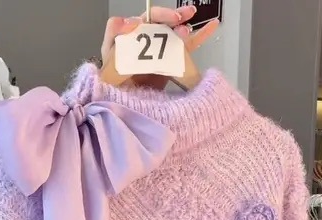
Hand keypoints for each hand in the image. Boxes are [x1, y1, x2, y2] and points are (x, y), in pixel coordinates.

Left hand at [101, 6, 219, 88]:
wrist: (124, 101)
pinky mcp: (173, 63)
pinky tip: (212, 26)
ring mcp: (163, 51)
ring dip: (186, 26)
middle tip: (184, 17)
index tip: (170, 19)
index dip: (160, 15)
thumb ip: (113, 35)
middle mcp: (151, 38)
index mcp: (136, 32)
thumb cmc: (113, 79)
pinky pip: (188, 48)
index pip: (149, 17)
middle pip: (165, 22)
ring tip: (190, 26)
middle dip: (176, 16)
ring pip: (177, 33)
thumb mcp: (109, 56)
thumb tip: (128, 20)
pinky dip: (201, 36)